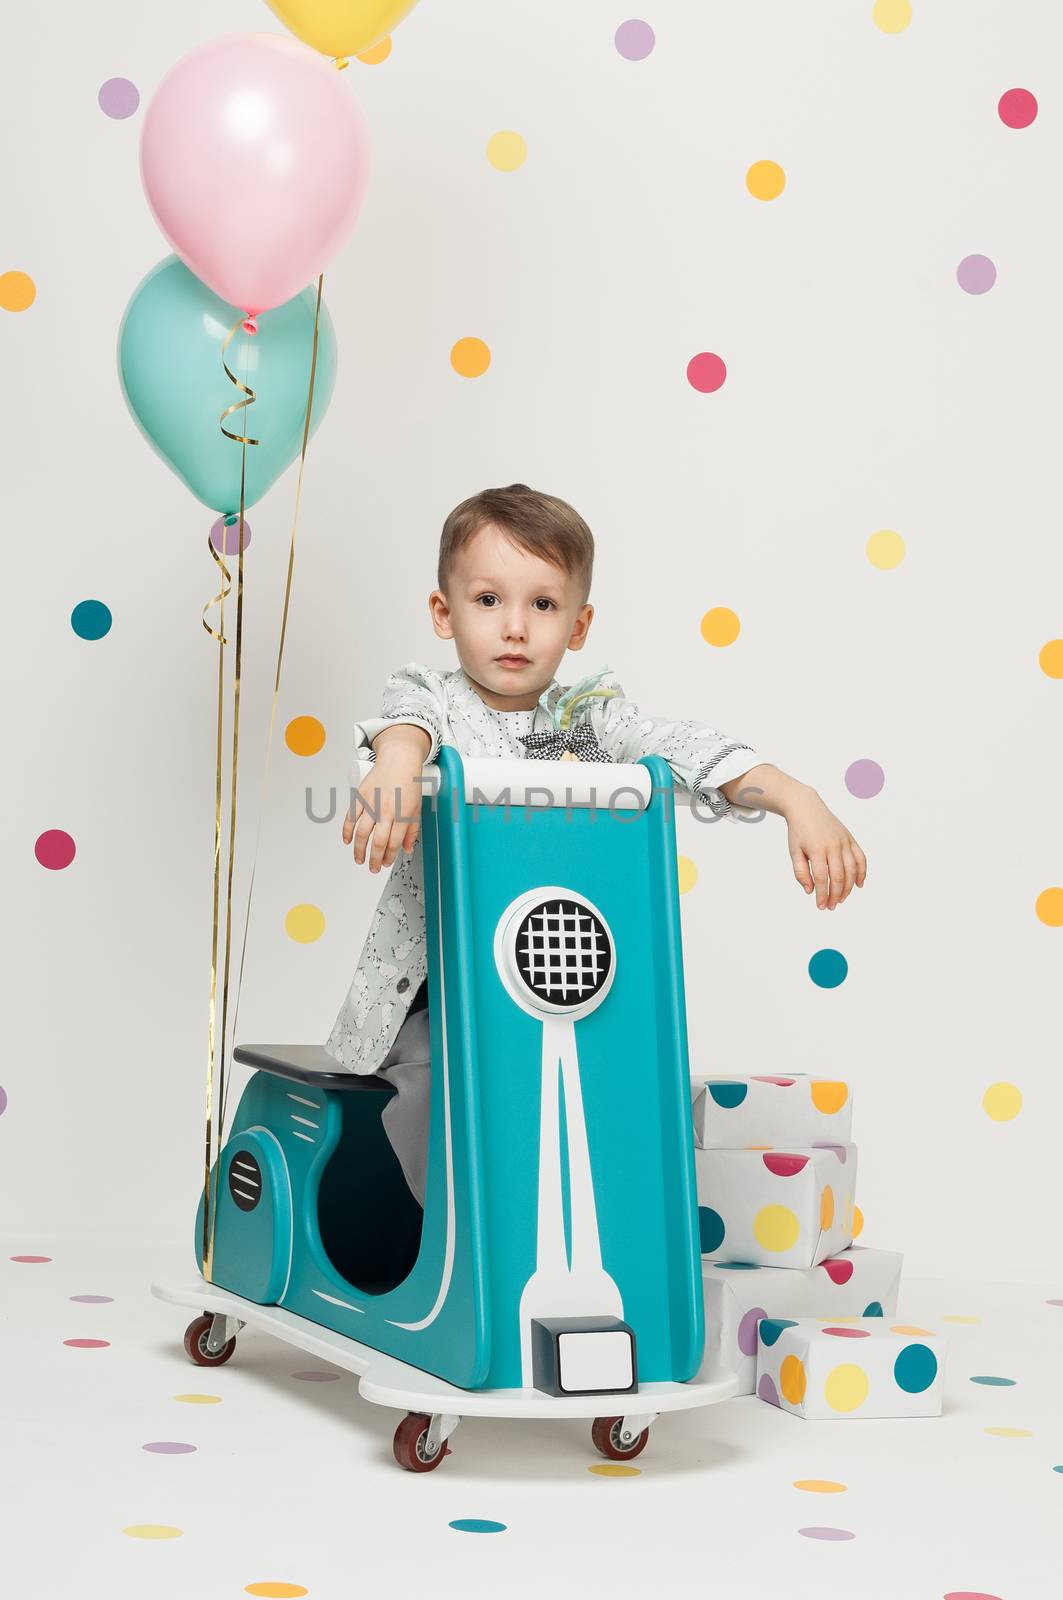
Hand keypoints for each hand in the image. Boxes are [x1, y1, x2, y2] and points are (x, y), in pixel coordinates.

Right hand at [342, 756, 423, 873]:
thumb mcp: (417, 807)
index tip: (385, 863)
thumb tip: (407, 849)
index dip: (389, 857)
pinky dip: (347, 830)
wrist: (399, 758)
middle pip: (378, 841)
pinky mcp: (361, 795)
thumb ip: (412, 830)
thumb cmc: (409, 781)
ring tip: (359, 859)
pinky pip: (351, 816)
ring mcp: (372, 802)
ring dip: (359, 850)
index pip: (394, 842)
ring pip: (363, 832)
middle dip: (374, 859)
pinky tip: (347, 840)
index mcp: (403, 813)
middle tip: (372, 867)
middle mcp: (387, 809)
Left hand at [783, 787, 866, 909]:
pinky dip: (862, 872)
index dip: (822, 895)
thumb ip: (800, 872)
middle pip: (838, 876)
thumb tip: (810, 890)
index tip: (821, 906)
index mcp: (816, 849)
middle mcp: (833, 845)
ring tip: (841, 899)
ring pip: (852, 869)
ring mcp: (844, 841)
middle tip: (831, 906)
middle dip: (835, 895)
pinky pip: (860, 858)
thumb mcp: (794, 851)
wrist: (806, 807)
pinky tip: (859, 885)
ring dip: (848, 887)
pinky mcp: (850, 839)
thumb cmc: (798, 831)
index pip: (821, 878)